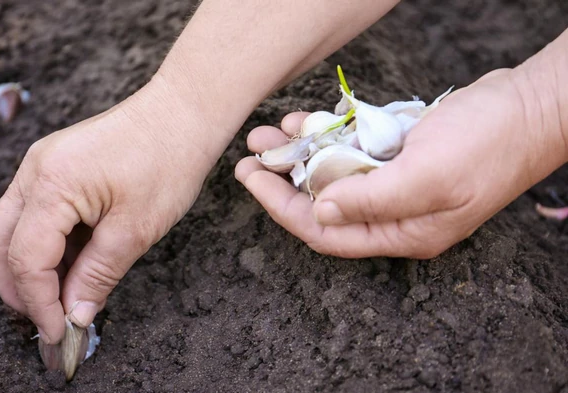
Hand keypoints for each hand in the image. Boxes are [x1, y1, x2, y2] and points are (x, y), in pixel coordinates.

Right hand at [0, 79, 212, 343]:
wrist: (182, 112)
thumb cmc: (168, 161)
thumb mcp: (135, 229)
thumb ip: (97, 275)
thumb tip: (74, 315)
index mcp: (51, 184)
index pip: (25, 259)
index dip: (38, 304)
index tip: (58, 334)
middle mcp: (34, 170)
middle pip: (0, 243)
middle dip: (18, 289)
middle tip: (48, 321)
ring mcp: (41, 164)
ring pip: (13, 229)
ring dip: (31, 268)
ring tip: (63, 298)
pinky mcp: (54, 164)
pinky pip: (34, 213)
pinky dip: (45, 245)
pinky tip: (71, 266)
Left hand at [236, 67, 567, 258]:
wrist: (531, 105)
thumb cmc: (489, 145)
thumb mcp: (428, 176)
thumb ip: (370, 200)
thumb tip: (318, 213)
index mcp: (402, 232)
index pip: (326, 233)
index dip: (283, 209)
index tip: (252, 182)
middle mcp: (394, 212)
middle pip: (323, 204)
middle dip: (282, 181)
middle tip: (249, 159)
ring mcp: (396, 181)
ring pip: (333, 173)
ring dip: (298, 154)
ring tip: (266, 134)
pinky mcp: (400, 153)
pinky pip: (351, 148)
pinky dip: (326, 136)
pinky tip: (302, 121)